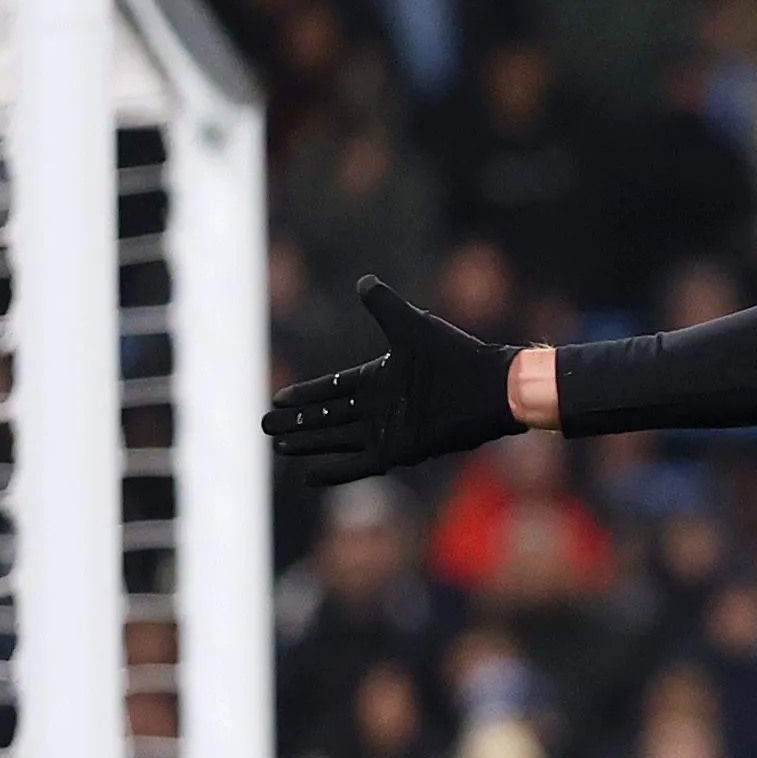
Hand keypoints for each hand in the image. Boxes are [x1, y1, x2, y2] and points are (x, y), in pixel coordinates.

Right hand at [263, 277, 527, 486]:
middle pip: (327, 417)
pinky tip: (309, 476)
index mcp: (379, 379)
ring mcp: (389, 431)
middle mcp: (380, 407)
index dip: (304, 394)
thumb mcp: (412, 326)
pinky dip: (336, 471)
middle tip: (265, 427)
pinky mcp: (401, 451)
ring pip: (337, 440)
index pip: (332, 388)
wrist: (492, 388)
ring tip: (278, 447)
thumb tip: (363, 281)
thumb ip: (384, 306)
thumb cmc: (456, 356)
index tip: (276, 398)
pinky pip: (360, 464)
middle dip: (296, 422)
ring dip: (308, 443)